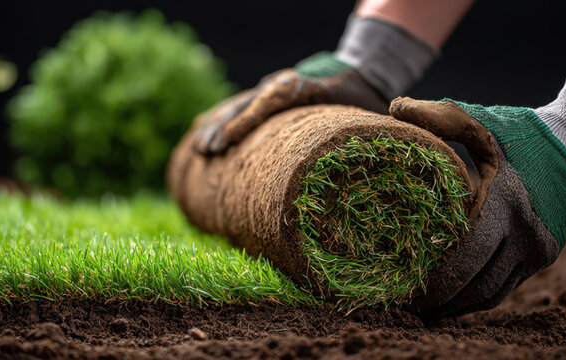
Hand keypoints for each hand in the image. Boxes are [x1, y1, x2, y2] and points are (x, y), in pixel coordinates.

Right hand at [191, 52, 387, 154]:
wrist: (357, 70)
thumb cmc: (361, 97)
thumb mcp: (364, 113)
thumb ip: (358, 132)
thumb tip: (356, 163)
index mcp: (305, 86)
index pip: (271, 100)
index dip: (247, 119)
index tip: (228, 138)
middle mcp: (282, 84)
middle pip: (246, 102)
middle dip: (224, 126)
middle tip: (209, 151)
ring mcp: (271, 88)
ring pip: (236, 104)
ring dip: (217, 125)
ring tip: (201, 150)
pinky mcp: (266, 96)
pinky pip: (236, 107)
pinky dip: (218, 121)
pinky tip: (201, 138)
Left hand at [389, 97, 565, 317]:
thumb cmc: (520, 131)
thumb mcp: (480, 120)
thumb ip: (437, 116)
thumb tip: (393, 110)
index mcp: (505, 202)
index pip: (464, 256)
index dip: (433, 279)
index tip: (403, 287)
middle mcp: (525, 233)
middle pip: (475, 284)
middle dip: (439, 301)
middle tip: (406, 306)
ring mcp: (537, 248)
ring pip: (492, 293)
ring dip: (458, 307)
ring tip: (425, 312)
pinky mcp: (543, 255)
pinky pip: (507, 286)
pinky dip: (479, 298)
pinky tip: (454, 301)